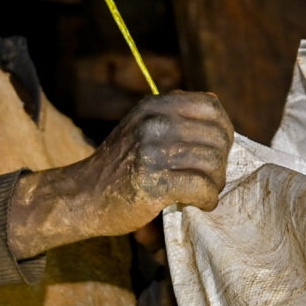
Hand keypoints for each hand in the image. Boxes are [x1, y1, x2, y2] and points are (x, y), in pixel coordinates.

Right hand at [7, 91, 234, 257]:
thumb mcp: (141, 127)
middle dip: (220, 163)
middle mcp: (152, 123)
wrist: (82, 196)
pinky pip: (202, 188)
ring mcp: (151, 151)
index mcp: (153, 106)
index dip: (223, 130)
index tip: (216, 151)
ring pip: (213, 164)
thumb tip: (215, 102)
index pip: (210, 107)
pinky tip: (198, 203)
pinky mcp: (153, 182)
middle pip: (217, 138)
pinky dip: (207, 200)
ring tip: (201, 192)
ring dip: (215, 184)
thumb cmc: (120, 167)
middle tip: (208, 179)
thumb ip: (174, 115)